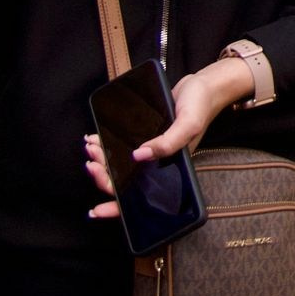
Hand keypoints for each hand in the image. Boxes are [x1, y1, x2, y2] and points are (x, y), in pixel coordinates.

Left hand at [81, 58, 255, 219]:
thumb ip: (167, 142)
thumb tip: (138, 155)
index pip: (139, 196)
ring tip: (90, 147)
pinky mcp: (144, 135)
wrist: (203, 86)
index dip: (117, 207)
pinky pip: (121, 146)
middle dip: (103, 176)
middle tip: (91, 163)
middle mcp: (157, 163)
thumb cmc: (200, 106)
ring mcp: (149, 150)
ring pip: (120, 164)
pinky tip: (95, 138)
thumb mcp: (188, 125)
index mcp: (169, 169)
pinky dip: (106, 144)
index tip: (96, 210)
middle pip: (124, 181)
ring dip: (101, 160)